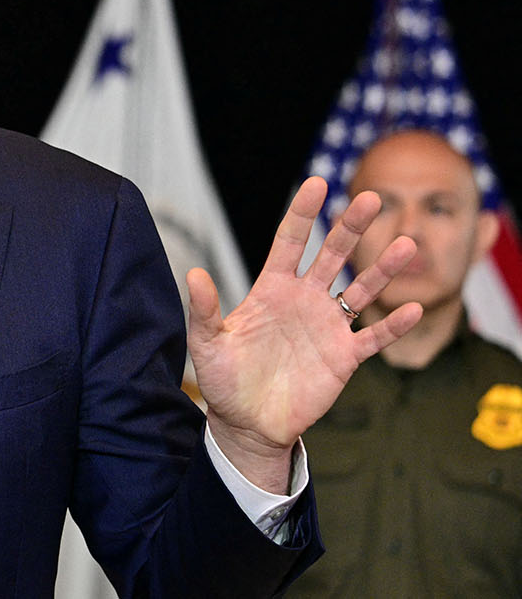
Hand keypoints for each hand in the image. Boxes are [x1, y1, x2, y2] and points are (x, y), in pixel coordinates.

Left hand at [186, 176, 420, 491]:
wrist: (246, 423)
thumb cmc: (223, 380)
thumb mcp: (207, 344)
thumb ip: (203, 310)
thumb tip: (193, 275)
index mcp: (271, 289)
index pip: (289, 241)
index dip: (303, 213)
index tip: (317, 183)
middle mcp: (303, 301)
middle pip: (332, 256)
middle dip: (351, 227)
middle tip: (373, 199)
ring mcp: (326, 328)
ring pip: (361, 291)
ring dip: (383, 270)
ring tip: (406, 246)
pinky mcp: (343, 358)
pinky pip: (373, 337)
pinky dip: (393, 325)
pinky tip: (413, 308)